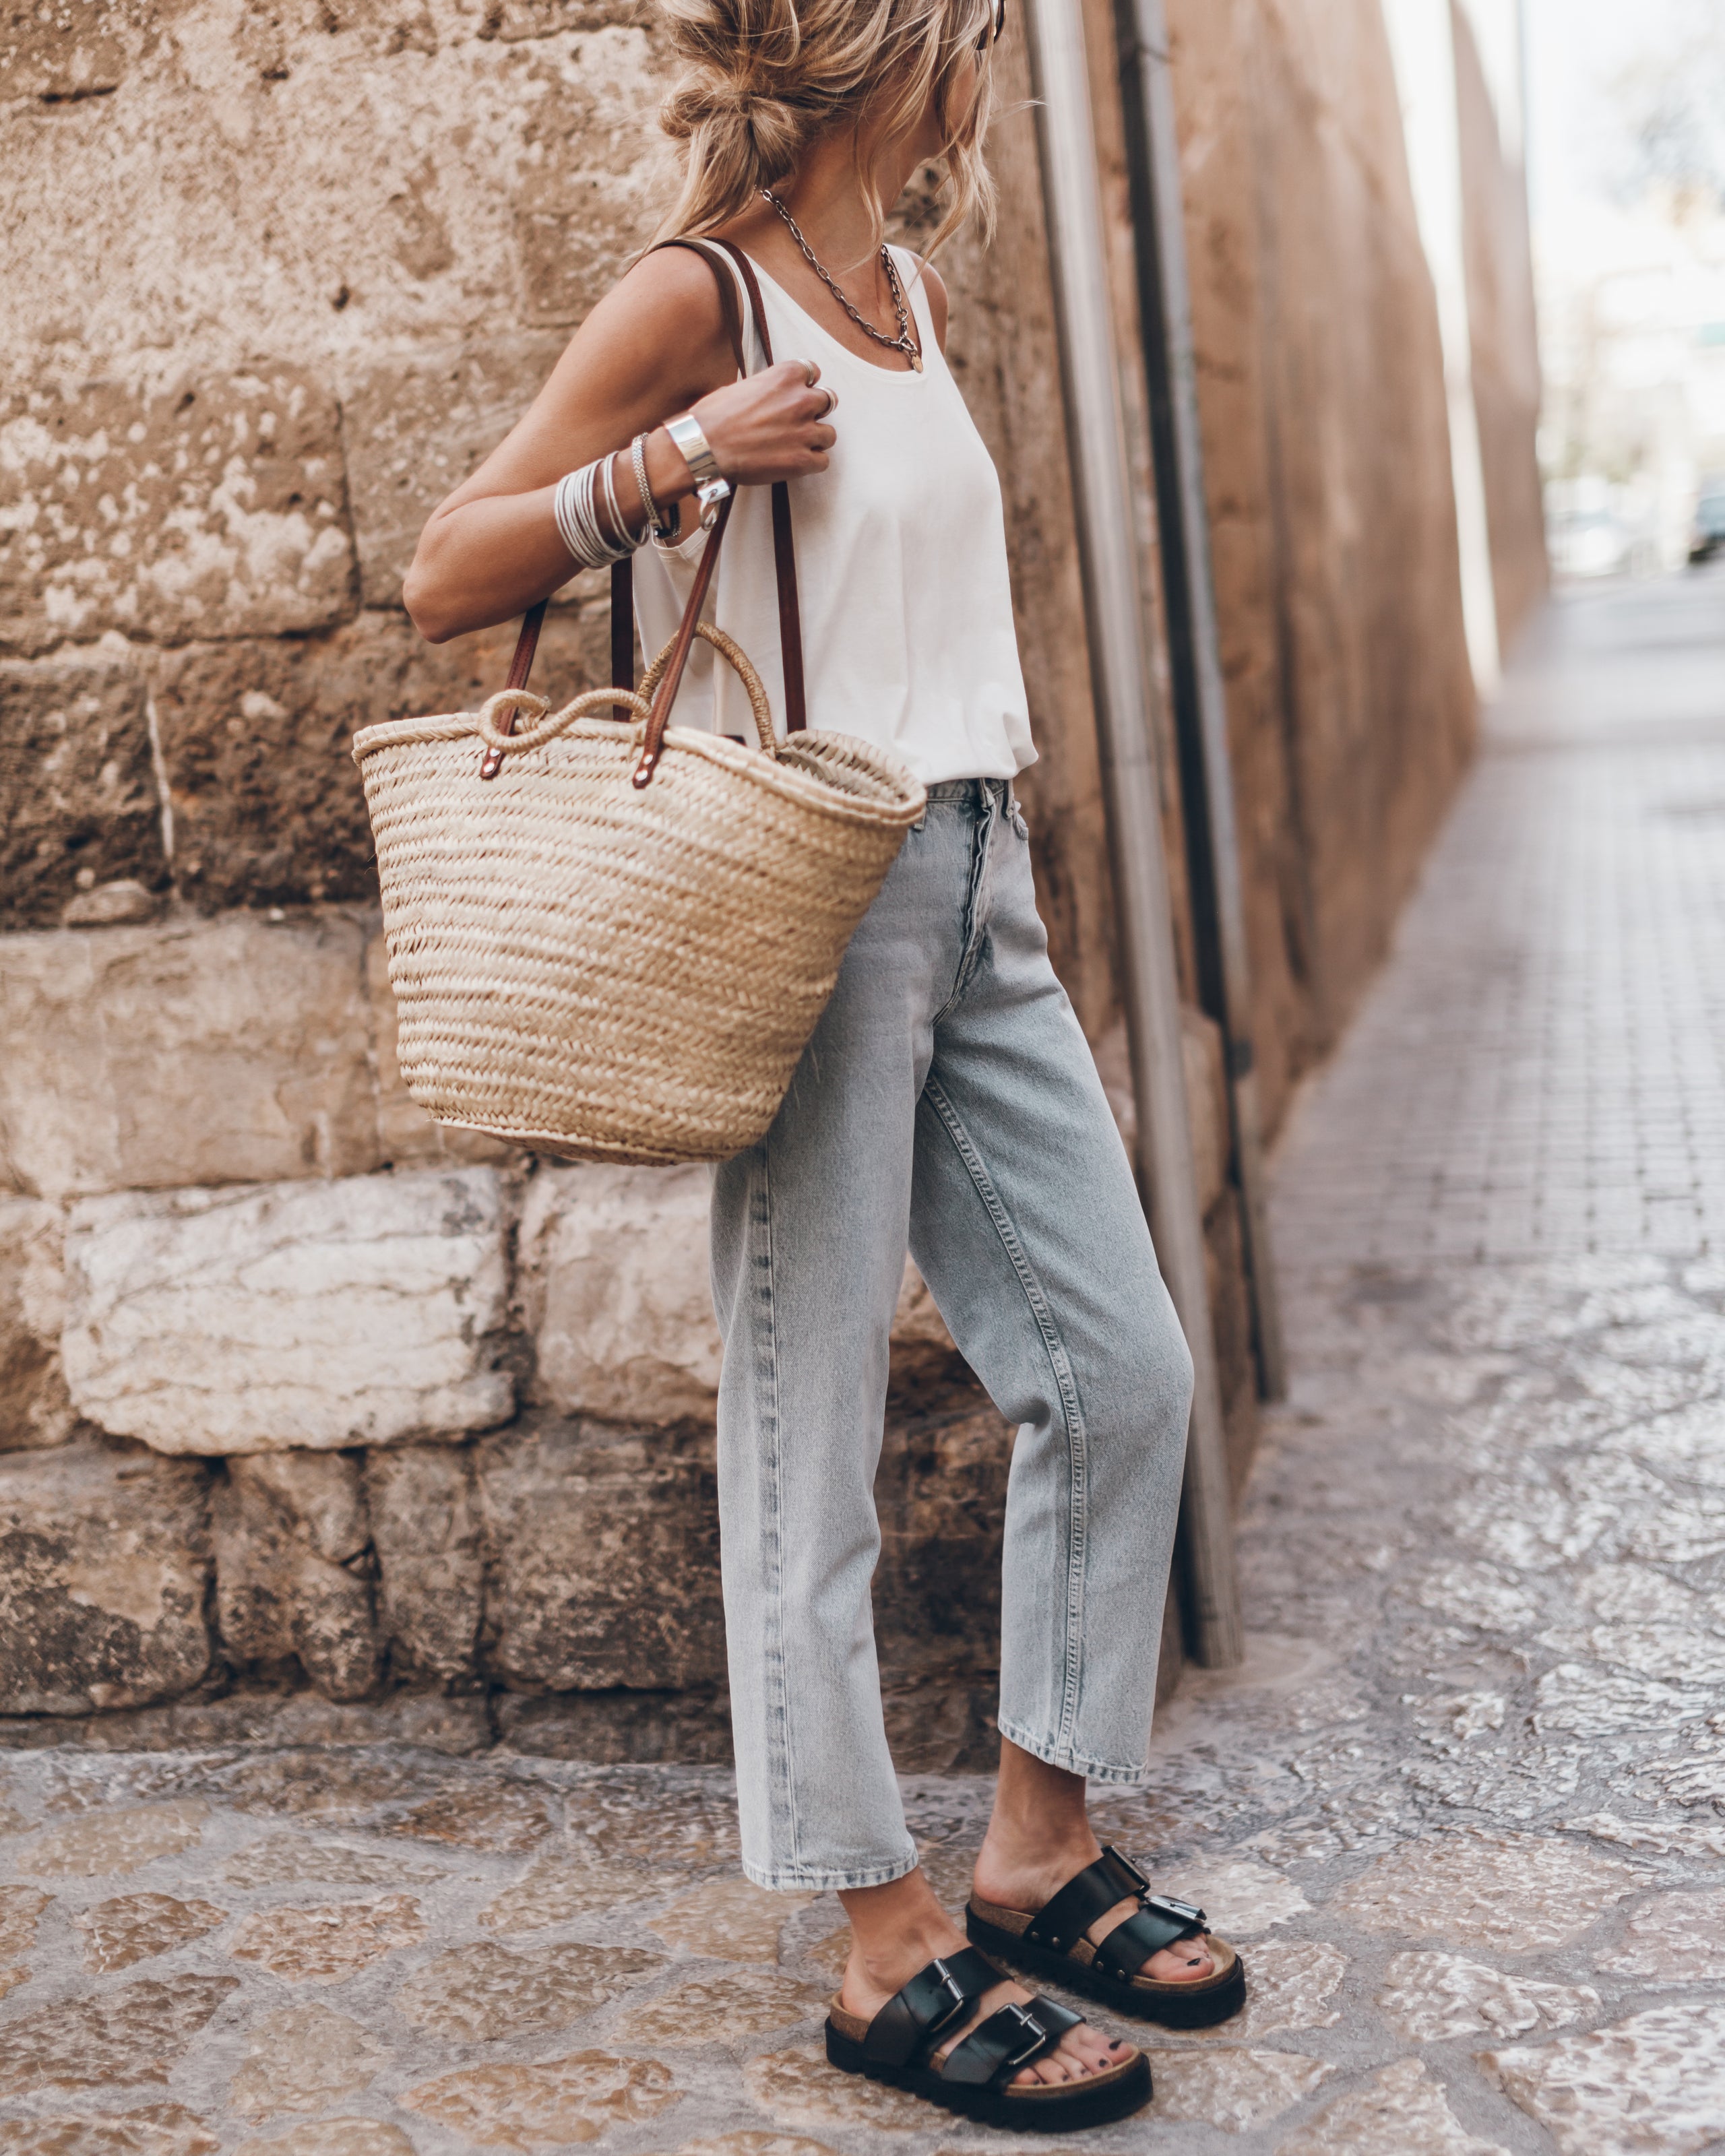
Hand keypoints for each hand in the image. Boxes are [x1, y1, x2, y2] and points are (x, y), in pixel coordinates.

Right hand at [675, 360, 837, 489]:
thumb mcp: (744, 386)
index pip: (813, 373)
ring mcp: (804, 431)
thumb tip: (773, 397)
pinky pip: (823, 461)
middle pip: (828, 401)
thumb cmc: (714, 417)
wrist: (704, 447)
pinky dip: (812, 463)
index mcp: (786, 376)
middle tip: (799, 422)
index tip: (798, 394)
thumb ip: (769, 388)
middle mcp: (801, 400)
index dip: (806, 386)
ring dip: (815, 439)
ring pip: (829, 434)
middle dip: (816, 411)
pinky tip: (795, 463)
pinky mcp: (802, 460)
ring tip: (795, 446)